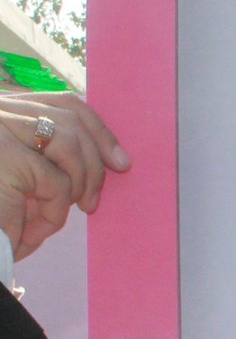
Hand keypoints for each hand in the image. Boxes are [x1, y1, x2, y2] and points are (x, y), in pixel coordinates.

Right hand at [0, 93, 129, 259]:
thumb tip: (114, 159)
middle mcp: (1, 111)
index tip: (120, 162)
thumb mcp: (23, 180)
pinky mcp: (7, 157)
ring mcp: (2, 128)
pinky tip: (33, 232)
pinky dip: (53, 213)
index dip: (98, 132)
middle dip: (95, 163)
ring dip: (77, 185)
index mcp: (7, 111)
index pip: (65, 105)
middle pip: (71, 120)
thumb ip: (55, 160)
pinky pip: (55, 183)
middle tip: (93, 202)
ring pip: (68, 145)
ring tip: (58, 215)